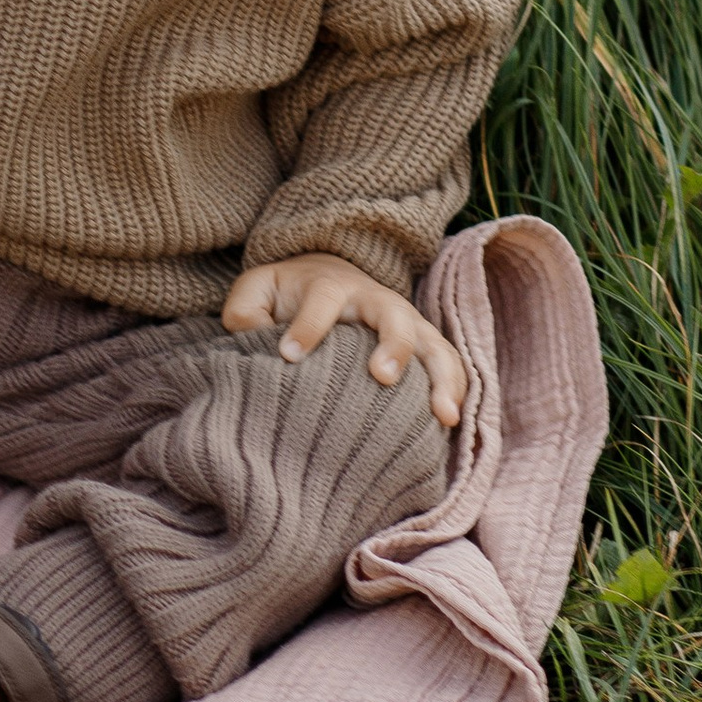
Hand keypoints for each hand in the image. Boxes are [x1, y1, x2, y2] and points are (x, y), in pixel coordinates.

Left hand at [221, 252, 468, 428]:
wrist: (327, 276)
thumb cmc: (287, 293)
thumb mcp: (257, 290)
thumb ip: (245, 310)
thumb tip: (253, 340)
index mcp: (331, 286)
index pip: (322, 302)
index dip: (307, 327)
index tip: (288, 356)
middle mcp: (376, 300)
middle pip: (394, 315)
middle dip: (393, 345)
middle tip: (381, 377)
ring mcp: (406, 322)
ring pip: (434, 343)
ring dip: (443, 377)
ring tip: (444, 416)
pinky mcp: (421, 344)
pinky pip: (448, 364)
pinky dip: (456, 391)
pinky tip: (450, 426)